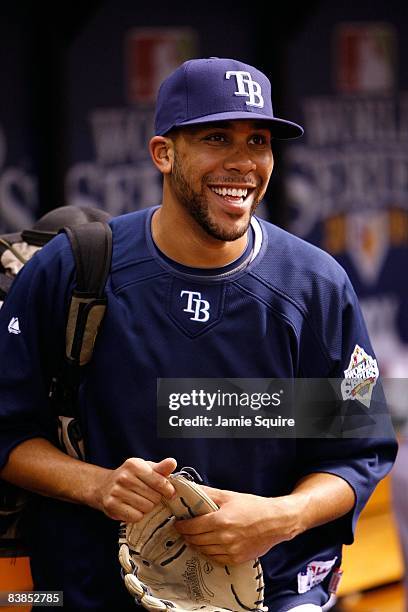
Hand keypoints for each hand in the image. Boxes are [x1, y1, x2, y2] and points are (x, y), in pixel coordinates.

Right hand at [95, 457, 176, 522]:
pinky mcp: (112, 505)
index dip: (168, 490)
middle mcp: (124, 477)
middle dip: (156, 499)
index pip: (160, 482)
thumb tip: (172, 462)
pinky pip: (136, 517)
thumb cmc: (131, 477)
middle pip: (154, 497)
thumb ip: (161, 468)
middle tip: (149, 496)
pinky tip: (133, 508)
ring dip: (147, 508)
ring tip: (140, 502)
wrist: (105, 486)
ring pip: (147, 508)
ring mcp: (116, 491)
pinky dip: (137, 515)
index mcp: (134, 465)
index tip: (169, 493)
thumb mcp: (146, 469)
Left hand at [174, 485, 299, 564]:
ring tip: (193, 537)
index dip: (182, 526)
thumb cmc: (254, 507)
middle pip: (195, 540)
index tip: (178, 523)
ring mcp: (230, 551)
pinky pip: (215, 559)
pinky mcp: (236, 560)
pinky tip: (207, 545)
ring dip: (195, 544)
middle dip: (186, 535)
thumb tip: (191, 488)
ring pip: (203, 551)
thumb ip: (208, 494)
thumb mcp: (229, 496)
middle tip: (183, 529)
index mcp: (221, 521)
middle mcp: (224, 538)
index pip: (192, 527)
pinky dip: (208, 552)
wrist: (276, 522)